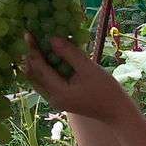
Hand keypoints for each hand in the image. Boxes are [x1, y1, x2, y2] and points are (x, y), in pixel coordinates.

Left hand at [22, 34, 136, 122]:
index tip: (29, 34)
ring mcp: (55, 100)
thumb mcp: (89, 68)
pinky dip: (45, 70)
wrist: (116, 111)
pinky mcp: (61, 99)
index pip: (39, 68)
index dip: (33, 49)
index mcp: (58, 92)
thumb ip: (70, 53)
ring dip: (36, 63)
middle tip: (30, 38)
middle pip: (33, 75)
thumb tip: (52, 39)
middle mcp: (52, 98)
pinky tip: (50, 57)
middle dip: (31, 56)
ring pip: (38, 79)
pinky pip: (47, 82)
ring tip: (37, 45)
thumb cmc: (106, 90)